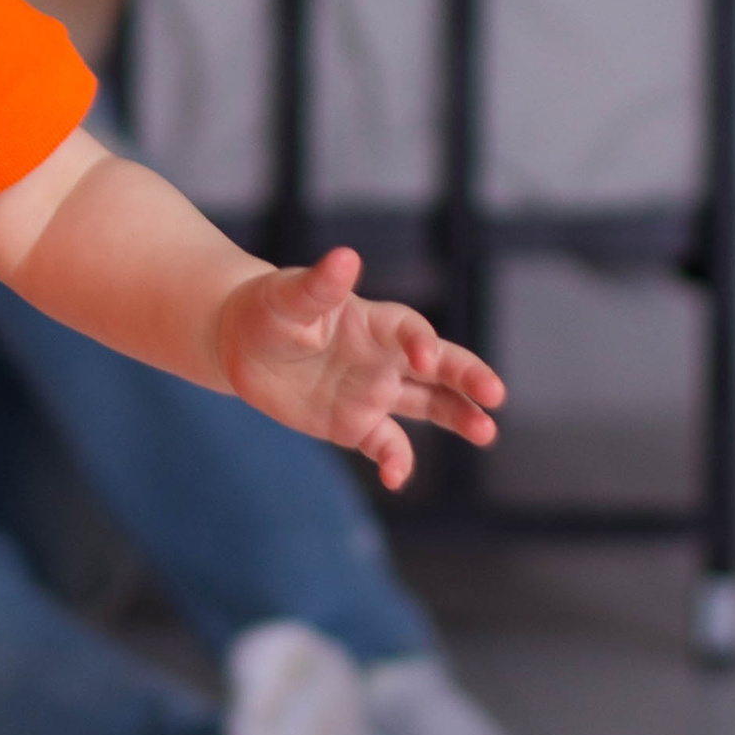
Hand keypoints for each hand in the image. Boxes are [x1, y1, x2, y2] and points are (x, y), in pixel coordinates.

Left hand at [215, 248, 502, 492]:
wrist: (240, 344)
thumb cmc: (269, 309)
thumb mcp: (287, 297)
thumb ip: (319, 285)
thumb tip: (346, 257)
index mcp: (373, 321)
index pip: (410, 330)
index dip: (421, 343)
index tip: (425, 360)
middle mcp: (384, 357)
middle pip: (439, 367)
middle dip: (468, 378)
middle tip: (495, 395)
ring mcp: (374, 392)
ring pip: (429, 405)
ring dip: (458, 417)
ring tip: (486, 432)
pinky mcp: (356, 424)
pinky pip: (386, 444)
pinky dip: (396, 461)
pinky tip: (396, 478)